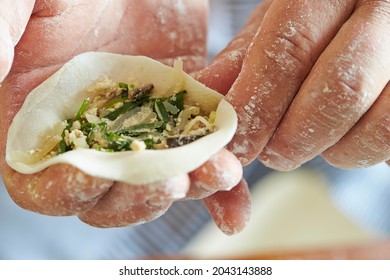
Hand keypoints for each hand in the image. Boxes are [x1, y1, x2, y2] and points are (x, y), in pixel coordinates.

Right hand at [0, 0, 248, 232]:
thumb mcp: (25, 1)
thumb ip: (3, 33)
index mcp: (45, 124)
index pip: (45, 184)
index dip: (66, 191)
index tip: (94, 178)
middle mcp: (95, 138)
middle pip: (110, 196)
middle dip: (141, 196)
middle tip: (171, 180)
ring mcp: (141, 132)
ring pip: (162, 182)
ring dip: (190, 187)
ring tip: (220, 172)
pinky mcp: (180, 119)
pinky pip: (198, 159)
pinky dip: (219, 181)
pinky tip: (234, 185)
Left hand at [197, 0, 389, 169]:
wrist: (375, 12)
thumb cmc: (320, 18)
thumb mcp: (279, 23)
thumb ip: (244, 58)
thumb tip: (204, 94)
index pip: (290, 49)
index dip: (258, 105)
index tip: (237, 144)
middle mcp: (384, 10)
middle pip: (339, 90)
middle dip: (293, 139)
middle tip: (273, 154)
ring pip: (378, 123)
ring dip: (333, 150)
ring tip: (311, 139)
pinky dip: (362, 150)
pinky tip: (346, 134)